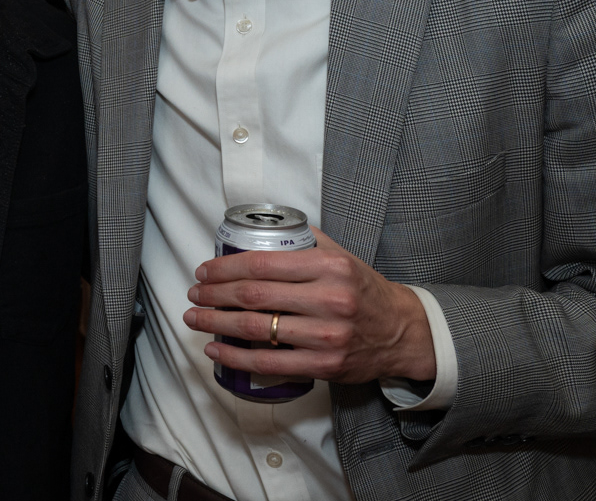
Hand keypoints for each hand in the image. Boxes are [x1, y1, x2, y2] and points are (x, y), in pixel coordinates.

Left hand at [183, 228, 435, 384]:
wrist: (402, 332)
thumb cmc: (363, 290)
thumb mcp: (341, 256)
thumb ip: (304, 242)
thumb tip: (260, 230)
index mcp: (329, 267)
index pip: (263, 264)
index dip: (225, 268)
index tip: (203, 272)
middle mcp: (329, 300)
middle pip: (253, 295)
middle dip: (214, 294)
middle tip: (193, 294)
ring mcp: (326, 336)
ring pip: (256, 328)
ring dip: (216, 323)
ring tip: (195, 318)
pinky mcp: (324, 366)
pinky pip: (269, 361)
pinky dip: (236, 357)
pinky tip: (216, 349)